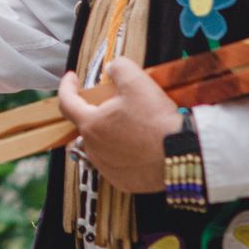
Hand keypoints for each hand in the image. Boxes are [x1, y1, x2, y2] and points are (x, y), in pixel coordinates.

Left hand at [55, 58, 182, 194]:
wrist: (181, 154)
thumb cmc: (157, 120)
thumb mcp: (137, 82)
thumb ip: (119, 68)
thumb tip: (112, 68)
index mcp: (91, 124)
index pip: (66, 102)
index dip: (67, 86)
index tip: (72, 79)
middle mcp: (93, 148)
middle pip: (87, 124)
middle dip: (97, 111)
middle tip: (118, 104)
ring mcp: (106, 167)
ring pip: (100, 145)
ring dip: (109, 134)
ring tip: (132, 126)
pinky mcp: (122, 181)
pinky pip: (115, 163)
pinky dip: (122, 153)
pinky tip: (139, 147)